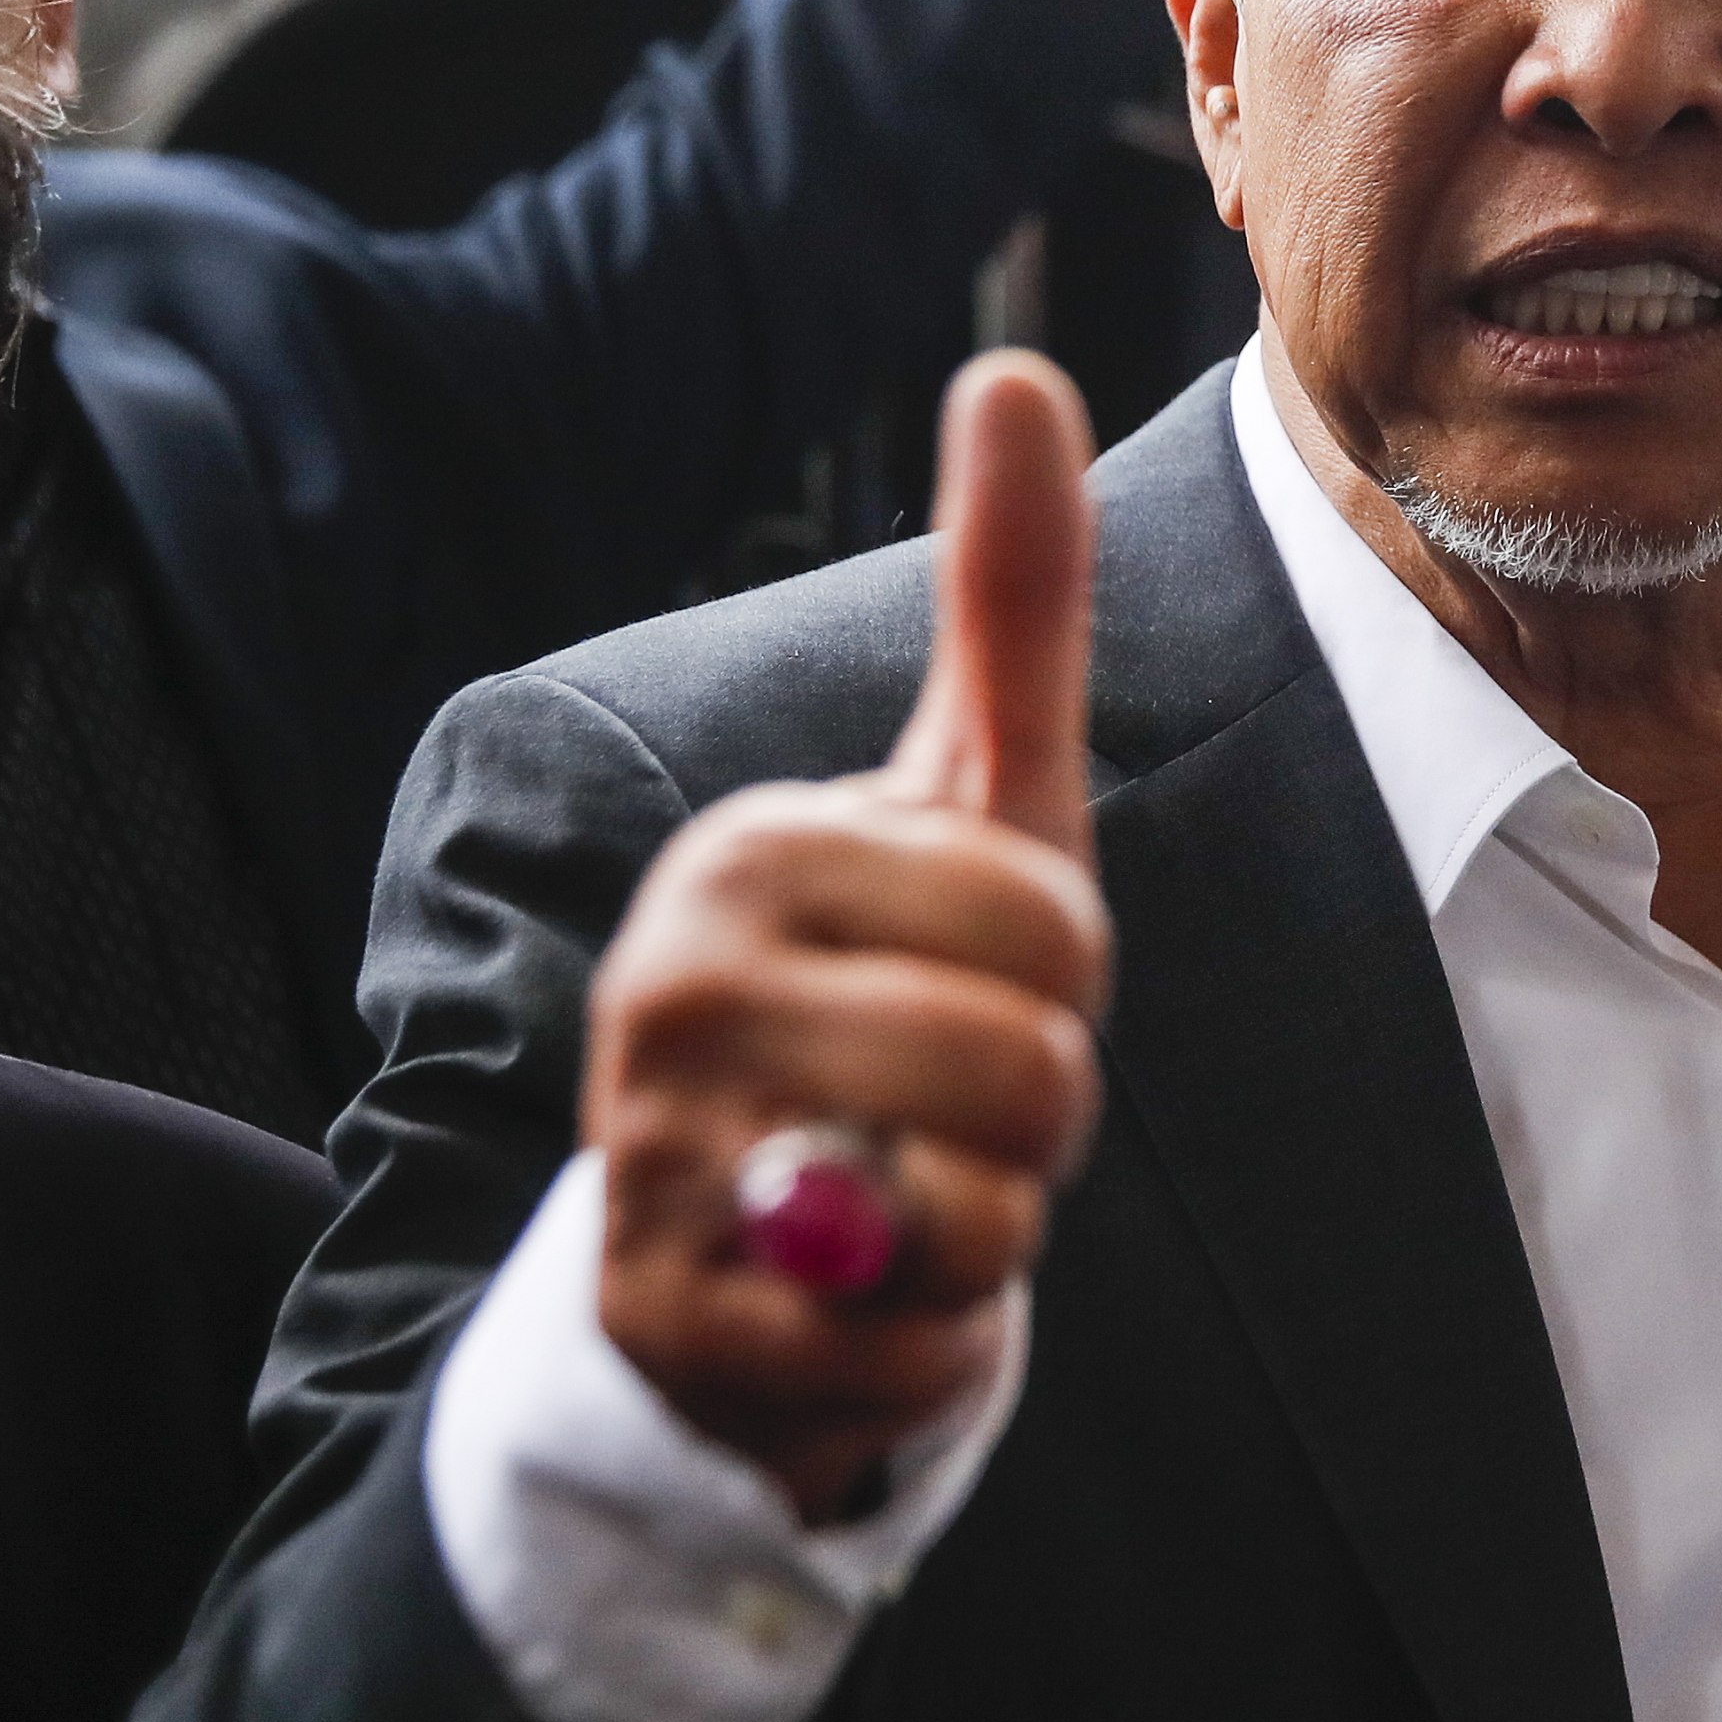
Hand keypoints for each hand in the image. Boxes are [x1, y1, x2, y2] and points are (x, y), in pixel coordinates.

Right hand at [582, 351, 1108, 1522]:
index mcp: (754, 854)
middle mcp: (676, 990)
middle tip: (947, 1100)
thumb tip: (1016, 367)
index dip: (1064, 978)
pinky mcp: (674, 1327)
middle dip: (1041, 1113)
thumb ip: (1007, 598)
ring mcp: (657, 1160)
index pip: (1053, 926)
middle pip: (1030, 1074)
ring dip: (990, 1231)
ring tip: (900, 1187)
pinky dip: (937, 1346)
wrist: (728, 1235)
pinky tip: (858, 1293)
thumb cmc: (881, 990)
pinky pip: (922, 1354)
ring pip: (981, 1220)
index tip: (975, 978)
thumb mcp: (959, 800)